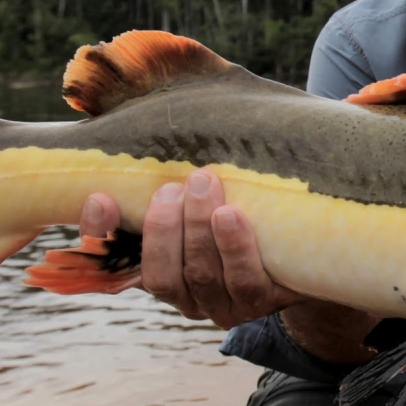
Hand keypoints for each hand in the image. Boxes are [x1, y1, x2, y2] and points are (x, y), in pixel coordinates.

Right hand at [80, 169, 302, 326]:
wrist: (306, 247)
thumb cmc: (240, 203)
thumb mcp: (201, 191)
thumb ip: (172, 168)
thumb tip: (130, 101)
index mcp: (158, 268)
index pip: (112, 261)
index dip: (100, 234)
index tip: (99, 197)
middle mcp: (185, 294)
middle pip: (161, 274)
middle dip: (164, 228)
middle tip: (174, 185)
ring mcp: (223, 304)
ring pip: (200, 275)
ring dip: (198, 230)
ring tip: (204, 184)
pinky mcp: (260, 302)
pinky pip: (244, 281)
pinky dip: (235, 247)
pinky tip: (232, 215)